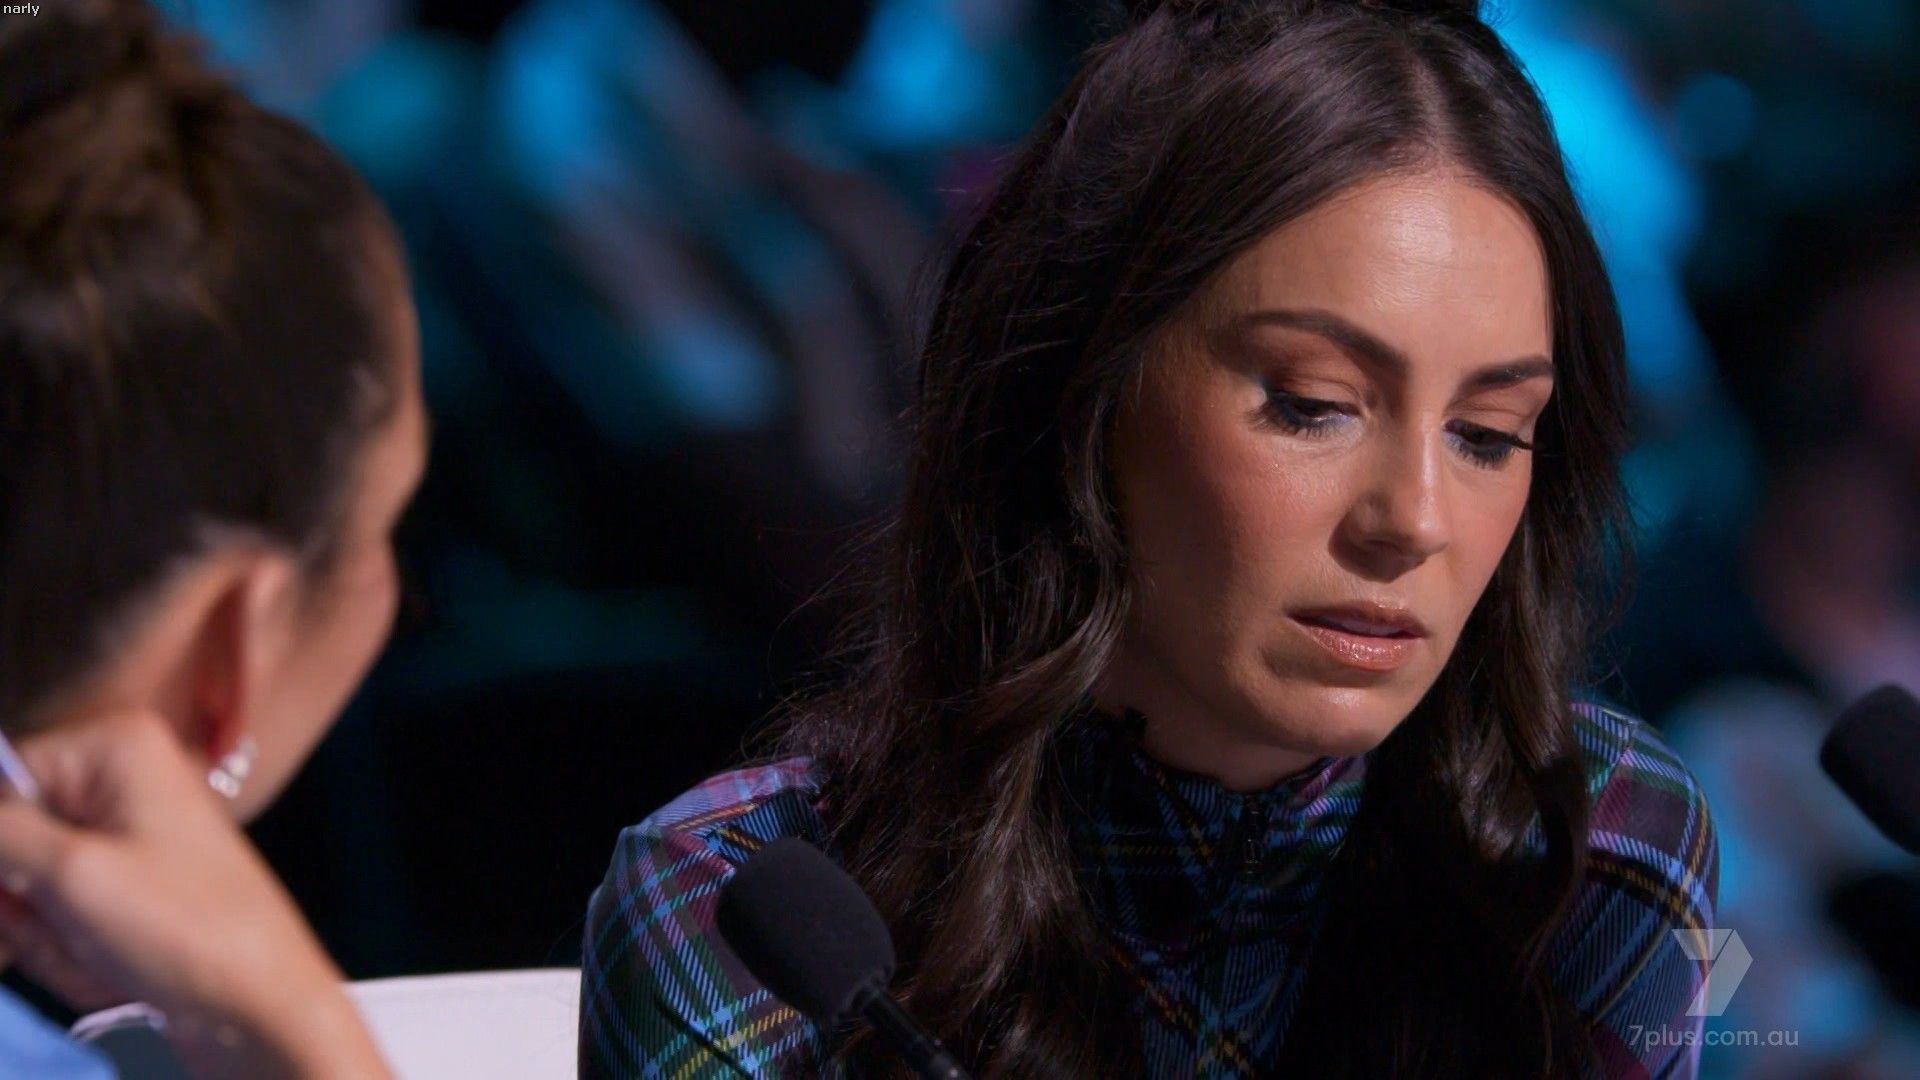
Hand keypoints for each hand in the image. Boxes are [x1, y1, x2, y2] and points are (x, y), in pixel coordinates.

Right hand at [0, 710, 389, 1078]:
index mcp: (115, 745)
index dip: (0, 850)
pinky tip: (112, 968)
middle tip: (77, 931)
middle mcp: (120, 776)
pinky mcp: (124, 885)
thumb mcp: (69, 875)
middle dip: (27, 904)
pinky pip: (58, 916)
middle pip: (9, 839)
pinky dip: (70, 951)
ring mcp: (124, 833)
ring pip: (26, 889)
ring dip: (48, 936)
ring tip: (104, 952)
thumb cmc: (184, 928)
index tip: (29, 894)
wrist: (260, 1003)